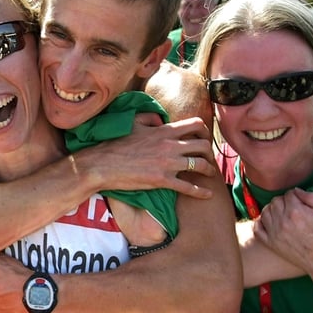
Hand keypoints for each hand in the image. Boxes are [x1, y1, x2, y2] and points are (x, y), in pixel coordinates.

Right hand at [79, 116, 215, 198]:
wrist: (104, 164)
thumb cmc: (116, 143)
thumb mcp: (133, 123)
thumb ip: (150, 117)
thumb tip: (161, 120)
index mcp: (164, 131)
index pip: (195, 124)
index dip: (204, 131)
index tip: (204, 138)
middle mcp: (170, 146)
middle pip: (203, 145)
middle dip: (209, 152)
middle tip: (207, 158)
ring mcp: (168, 164)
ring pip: (200, 165)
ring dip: (208, 170)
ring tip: (209, 174)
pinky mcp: (163, 180)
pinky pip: (189, 187)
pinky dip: (201, 192)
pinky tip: (207, 194)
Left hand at [255, 188, 312, 292]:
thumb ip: (312, 197)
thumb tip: (296, 191)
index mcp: (297, 212)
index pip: (289, 194)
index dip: (296, 196)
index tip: (301, 202)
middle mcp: (283, 221)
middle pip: (275, 201)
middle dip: (284, 201)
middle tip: (294, 208)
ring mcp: (275, 233)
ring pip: (265, 212)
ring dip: (273, 209)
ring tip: (283, 214)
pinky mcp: (272, 244)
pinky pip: (258, 228)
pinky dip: (261, 222)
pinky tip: (269, 222)